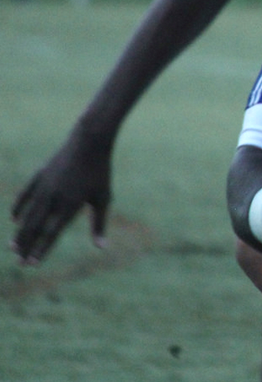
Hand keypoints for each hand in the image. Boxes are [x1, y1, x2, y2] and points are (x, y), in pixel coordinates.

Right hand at [11, 130, 112, 264]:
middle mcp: (53, 198)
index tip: (32, 264)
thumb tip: (101, 247)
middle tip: (19, 262)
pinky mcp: (39, 175)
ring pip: (28, 214)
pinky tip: (15, 220)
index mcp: (70, 206)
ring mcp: (44, 186)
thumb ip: (99, 223)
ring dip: (20, 232)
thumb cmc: (100, 172)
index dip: (41, 250)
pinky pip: (25, 195)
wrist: (89, 141)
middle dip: (26, 246)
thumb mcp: (103, 198)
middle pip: (35, 227)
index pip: (51, 234)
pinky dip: (19, 208)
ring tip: (13, 246)